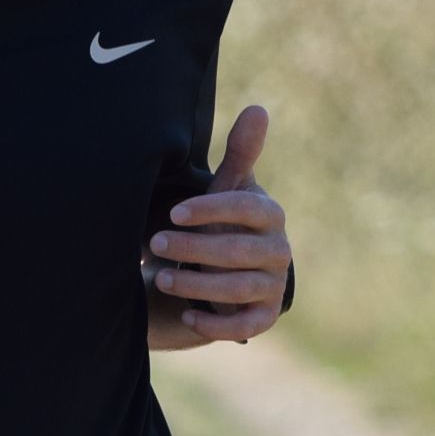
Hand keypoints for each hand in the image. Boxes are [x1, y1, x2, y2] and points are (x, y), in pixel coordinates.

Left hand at [149, 105, 289, 342]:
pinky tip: (187, 316)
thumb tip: (258, 108)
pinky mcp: (263, 317)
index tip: (174, 212)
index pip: (247, 208)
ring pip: (238, 289)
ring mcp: (272, 286)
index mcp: (270, 215)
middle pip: (239, 251)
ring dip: (196, 284)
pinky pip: (245, 327)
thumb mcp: (226, 188)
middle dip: (194, 247)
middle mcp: (278, 250)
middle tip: (156, 244)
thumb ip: (240, 153)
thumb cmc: (222, 221)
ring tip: (160, 279)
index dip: (211, 209)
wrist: (226, 270)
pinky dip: (216, 325)